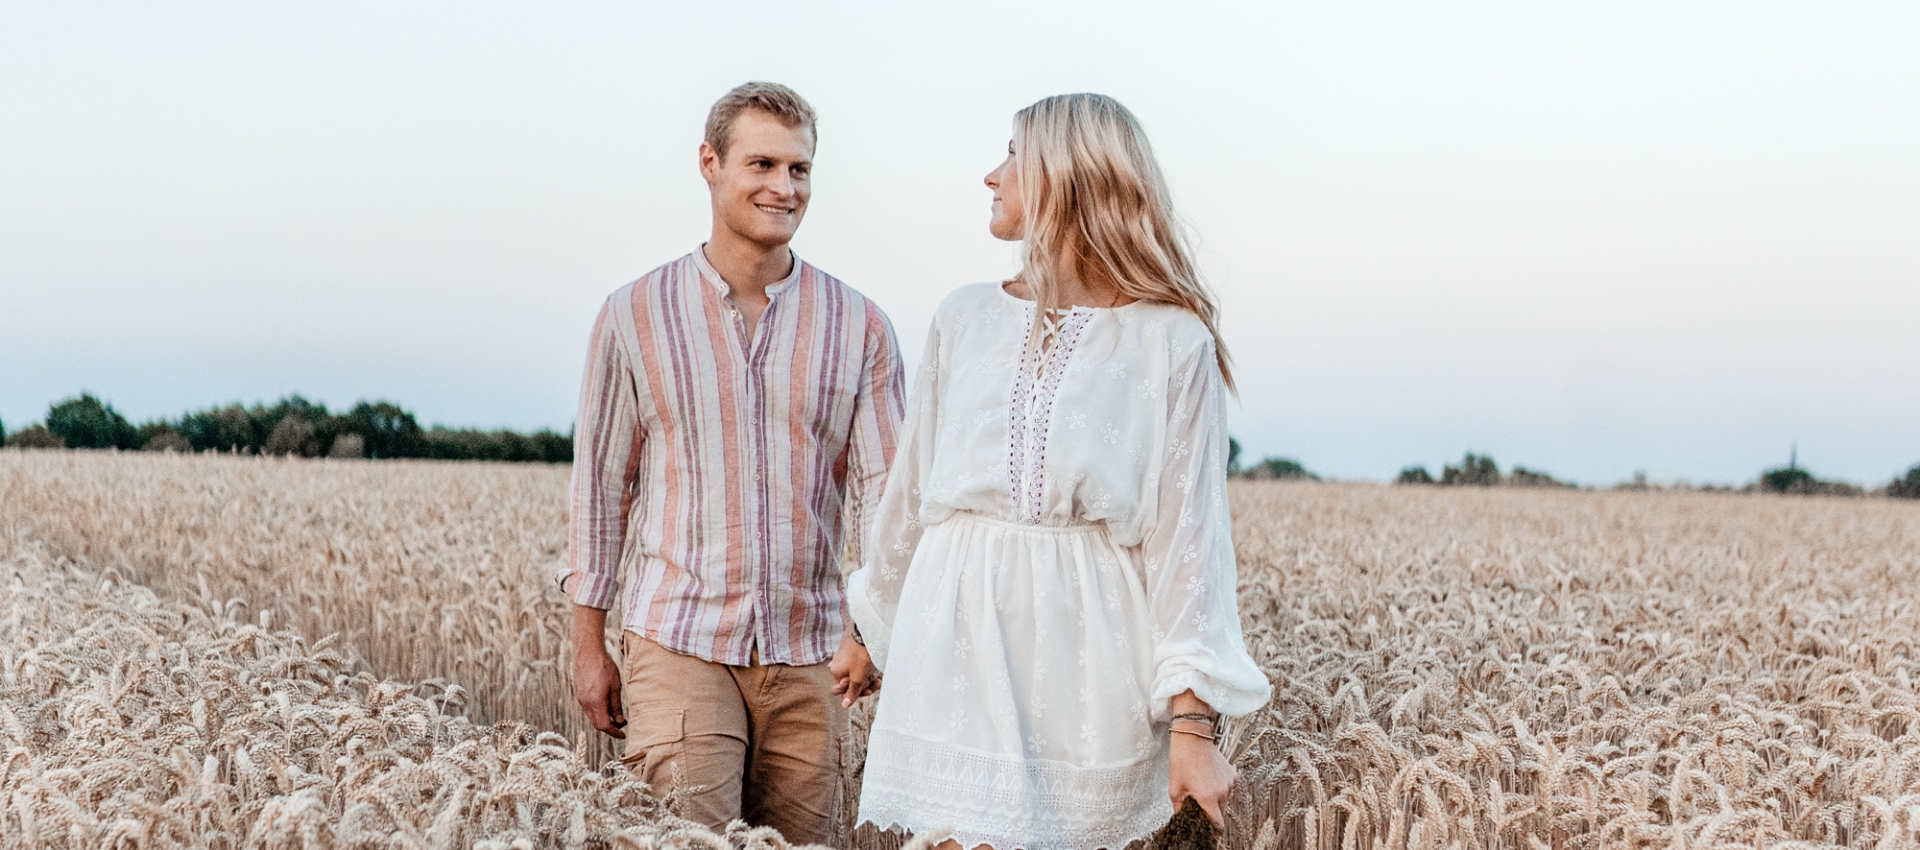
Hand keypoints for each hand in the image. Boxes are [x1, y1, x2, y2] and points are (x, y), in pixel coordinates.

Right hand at [571, 606, 625, 737]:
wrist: (587, 652)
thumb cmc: (604, 667)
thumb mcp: (615, 687)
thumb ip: (616, 706)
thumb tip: (620, 721)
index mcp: (595, 703)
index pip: (604, 726)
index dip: (614, 733)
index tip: (623, 735)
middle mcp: (585, 704)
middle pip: (597, 724)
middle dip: (609, 728)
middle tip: (621, 727)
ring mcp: (580, 699)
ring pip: (592, 717)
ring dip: (603, 720)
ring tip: (616, 716)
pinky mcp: (579, 694)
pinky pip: (588, 709)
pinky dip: (597, 712)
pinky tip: (606, 706)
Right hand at [829, 632, 881, 707]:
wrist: (868, 633)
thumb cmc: (861, 655)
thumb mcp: (857, 678)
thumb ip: (851, 692)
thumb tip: (844, 705)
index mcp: (836, 672)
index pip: (844, 690)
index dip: (856, 693)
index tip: (867, 691)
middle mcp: (840, 666)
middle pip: (852, 683)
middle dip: (865, 685)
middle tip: (875, 683)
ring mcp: (848, 660)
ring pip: (859, 676)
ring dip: (870, 679)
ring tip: (878, 678)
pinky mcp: (856, 654)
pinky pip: (863, 667)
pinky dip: (870, 671)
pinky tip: (878, 673)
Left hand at [1168, 727, 1234, 827]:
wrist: (1192, 738)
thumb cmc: (1182, 760)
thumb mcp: (1175, 788)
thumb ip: (1179, 808)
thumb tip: (1181, 817)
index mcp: (1208, 797)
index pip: (1218, 823)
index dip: (1212, 828)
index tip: (1207, 828)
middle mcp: (1222, 792)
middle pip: (1221, 811)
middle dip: (1211, 811)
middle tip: (1198, 802)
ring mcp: (1229, 782)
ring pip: (1224, 798)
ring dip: (1215, 797)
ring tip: (1201, 785)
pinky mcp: (1232, 773)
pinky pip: (1227, 786)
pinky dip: (1219, 786)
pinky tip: (1208, 777)